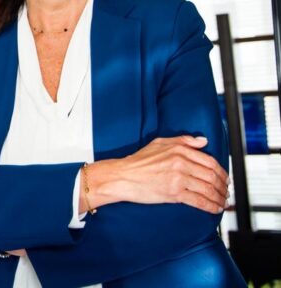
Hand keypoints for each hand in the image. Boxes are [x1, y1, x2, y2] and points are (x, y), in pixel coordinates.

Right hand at [86, 136, 229, 213]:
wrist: (123, 176)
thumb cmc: (138, 161)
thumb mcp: (159, 143)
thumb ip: (183, 140)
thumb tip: (203, 141)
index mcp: (179, 150)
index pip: (209, 161)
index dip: (221, 172)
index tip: (225, 178)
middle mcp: (181, 163)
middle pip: (212, 176)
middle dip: (223, 186)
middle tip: (226, 192)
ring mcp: (178, 179)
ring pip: (208, 189)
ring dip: (219, 197)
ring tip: (222, 202)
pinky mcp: (174, 193)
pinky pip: (199, 201)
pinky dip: (210, 206)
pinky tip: (214, 208)